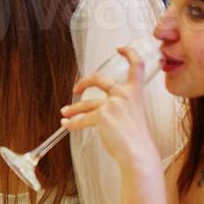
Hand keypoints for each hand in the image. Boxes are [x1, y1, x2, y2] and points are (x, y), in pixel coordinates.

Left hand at [60, 45, 157, 168]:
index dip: (128, 53)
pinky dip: (72, 123)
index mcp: (136, 92)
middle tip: (76, 88)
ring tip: (65, 113)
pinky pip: (82, 119)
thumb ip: (123, 106)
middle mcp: (124, 94)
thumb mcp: (135, 115)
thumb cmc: (137, 140)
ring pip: (86, 104)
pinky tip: (66, 124)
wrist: (138, 154)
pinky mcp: (102, 116)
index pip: (136, 66)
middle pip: (99, 78)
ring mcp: (113, 104)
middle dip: (84, 82)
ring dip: (73, 109)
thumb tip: (104, 109)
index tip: (120, 49)